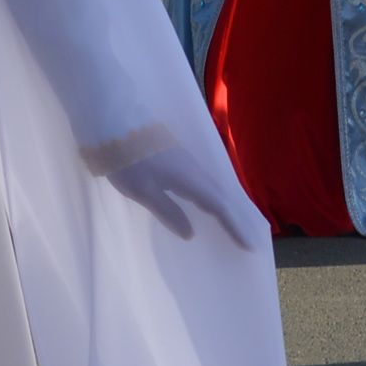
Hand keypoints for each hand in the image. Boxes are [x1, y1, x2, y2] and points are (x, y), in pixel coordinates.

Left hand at [104, 142, 262, 248]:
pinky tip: (208, 205)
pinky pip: (204, 183)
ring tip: (237, 225)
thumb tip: (190, 233)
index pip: (220, 206)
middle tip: (253, 240)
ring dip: (228, 208)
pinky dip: (213, 199)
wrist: (113, 120)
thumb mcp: (142, 190)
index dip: (235, 226)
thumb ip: (167, 211)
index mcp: (189, 178)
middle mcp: (194, 169)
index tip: (250, 245)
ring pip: (215, 188)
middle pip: (223, 196)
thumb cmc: (125, 159)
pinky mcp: (177, 159)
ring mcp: (187, 161)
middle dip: (239, 218)